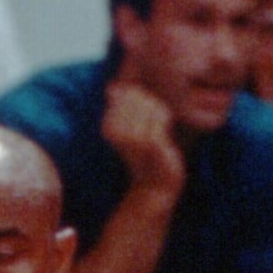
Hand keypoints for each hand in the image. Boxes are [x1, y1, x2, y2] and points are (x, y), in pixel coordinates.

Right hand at [100, 79, 185, 198]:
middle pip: (138, 95)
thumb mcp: (127, 129)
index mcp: (107, 127)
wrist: (154, 185)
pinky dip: (165, 120)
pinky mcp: (150, 142)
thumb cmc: (144, 154)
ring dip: (159, 113)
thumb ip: (120, 107)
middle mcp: (116, 131)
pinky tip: (163, 134)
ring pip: (151, 103)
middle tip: (152, 123)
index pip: (125, 92)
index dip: (138, 99)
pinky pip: (161, 114)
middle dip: (149, 104)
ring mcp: (132, 137)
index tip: (141, 118)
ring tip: (156, 129)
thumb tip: (111, 88)